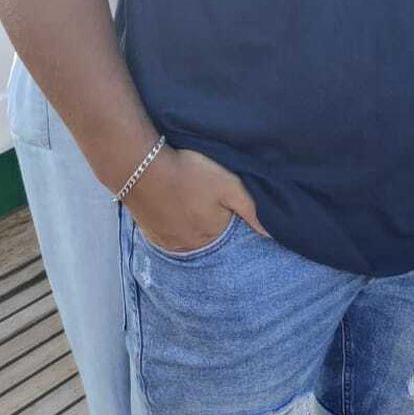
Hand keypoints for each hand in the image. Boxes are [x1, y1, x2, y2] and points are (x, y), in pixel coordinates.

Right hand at [124, 144, 263, 254]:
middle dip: (212, 221)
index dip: (231, 214)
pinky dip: (175, 226)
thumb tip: (271, 234)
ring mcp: (168, 243)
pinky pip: (170, 236)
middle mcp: (190, 247)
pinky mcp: (151, 235)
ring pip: (189, 238)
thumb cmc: (190, 173)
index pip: (231, 232)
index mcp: (213, 235)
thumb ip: (251, 210)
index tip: (224, 199)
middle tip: (205, 197)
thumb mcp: (229, 185)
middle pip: (209, 238)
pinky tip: (174, 209)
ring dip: (192, 225)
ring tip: (189, 201)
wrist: (142, 167)